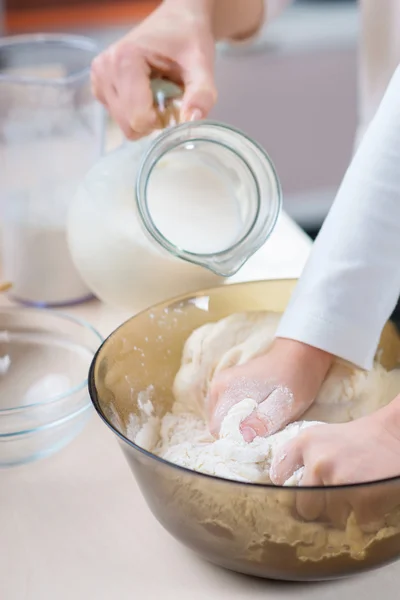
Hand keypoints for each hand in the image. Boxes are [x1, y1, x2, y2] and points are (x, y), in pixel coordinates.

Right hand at [91, 0, 216, 138]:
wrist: (176, 21)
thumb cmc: (187, 38)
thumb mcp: (201, 64)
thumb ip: (201, 93)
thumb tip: (194, 121)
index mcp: (125, 60)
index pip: (138, 117)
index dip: (162, 121)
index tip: (175, 104)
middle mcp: (105, 70)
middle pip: (129, 124)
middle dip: (153, 121)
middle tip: (169, 99)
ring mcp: (98, 78)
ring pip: (124, 124)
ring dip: (145, 118)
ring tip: (159, 93)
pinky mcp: (99, 86)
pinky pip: (119, 118)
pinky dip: (136, 113)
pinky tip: (148, 93)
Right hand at [208, 338, 332, 440]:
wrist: (300, 355)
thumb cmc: (295, 380)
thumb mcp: (284, 405)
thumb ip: (262, 421)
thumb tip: (243, 438)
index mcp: (227, 390)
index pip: (217, 429)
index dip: (235, 441)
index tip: (256, 442)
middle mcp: (218, 386)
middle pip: (217, 424)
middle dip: (237, 434)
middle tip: (262, 432)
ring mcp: (221, 384)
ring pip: (221, 419)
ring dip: (238, 426)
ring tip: (262, 422)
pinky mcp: (227, 385)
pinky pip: (226, 410)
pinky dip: (239, 417)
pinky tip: (257, 414)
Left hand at [270, 398, 399, 526]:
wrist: (394, 435)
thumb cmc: (357, 438)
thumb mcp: (322, 437)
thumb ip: (302, 457)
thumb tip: (281, 485)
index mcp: (305, 442)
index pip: (279, 474)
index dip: (286, 487)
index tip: (294, 491)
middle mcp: (317, 461)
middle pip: (304, 507)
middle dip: (318, 507)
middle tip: (332, 497)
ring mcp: (339, 480)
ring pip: (331, 517)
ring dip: (344, 510)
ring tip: (355, 489)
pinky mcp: (361, 497)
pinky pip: (357, 521)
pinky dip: (365, 514)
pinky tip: (370, 493)